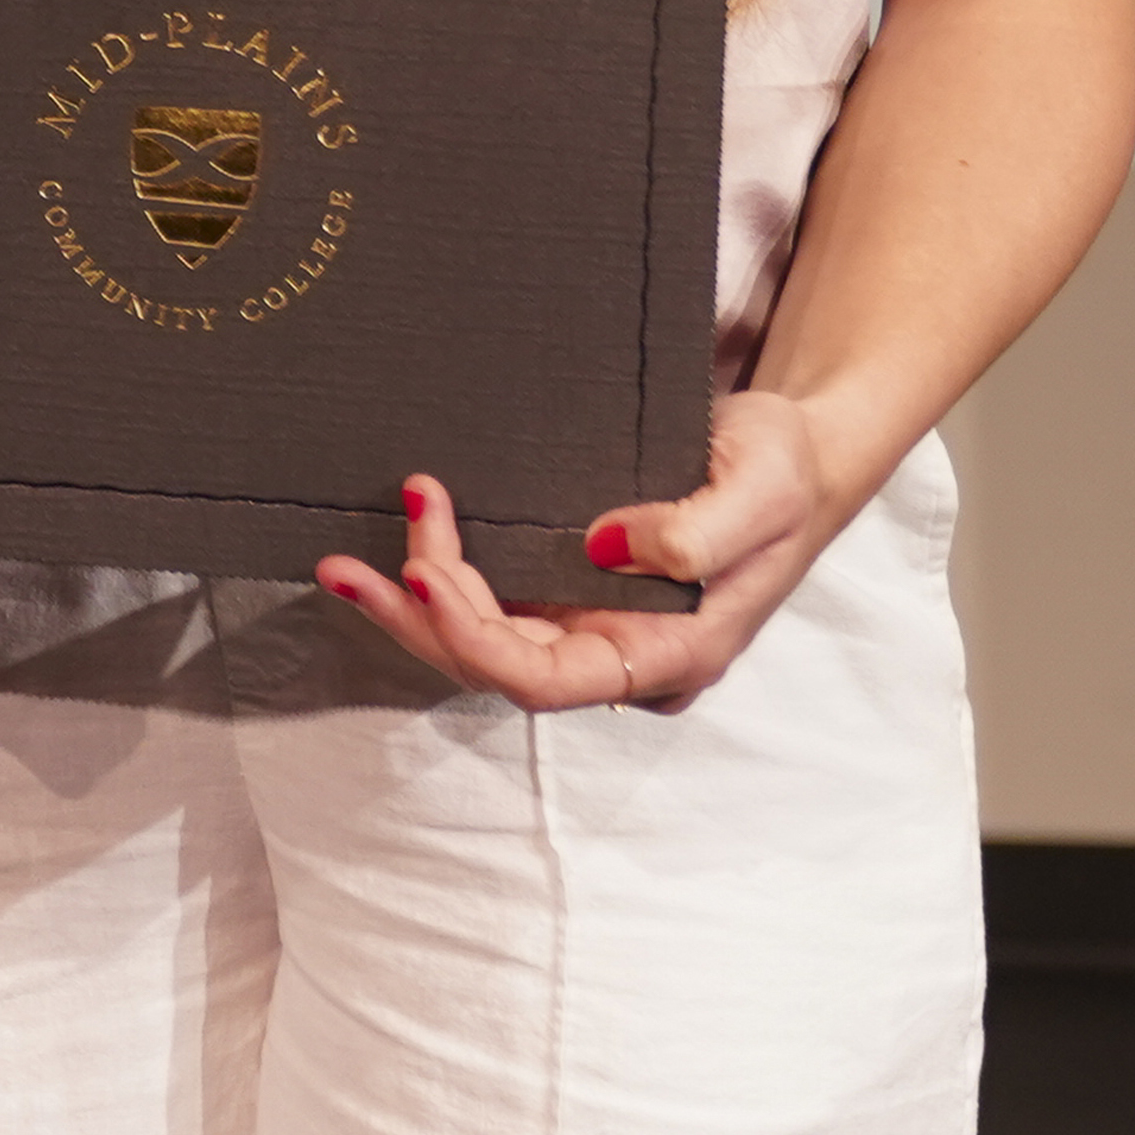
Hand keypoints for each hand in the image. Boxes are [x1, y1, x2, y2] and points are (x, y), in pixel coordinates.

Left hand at [311, 397, 849, 709]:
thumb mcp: (762, 491)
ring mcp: (591, 624)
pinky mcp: (570, 587)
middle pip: (496, 665)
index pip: (551, 682)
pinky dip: (436, 577)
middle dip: (417, 617)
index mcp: (669, 655)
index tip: (426, 574)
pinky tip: (394, 545)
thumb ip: (694, 534)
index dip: (477, 641)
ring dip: (409, 602)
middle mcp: (621, 653)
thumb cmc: (788, 474)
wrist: (792, 453)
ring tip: (342, 562)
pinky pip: (489, 601)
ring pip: (480, 639)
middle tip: (350, 563)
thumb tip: (603, 548)